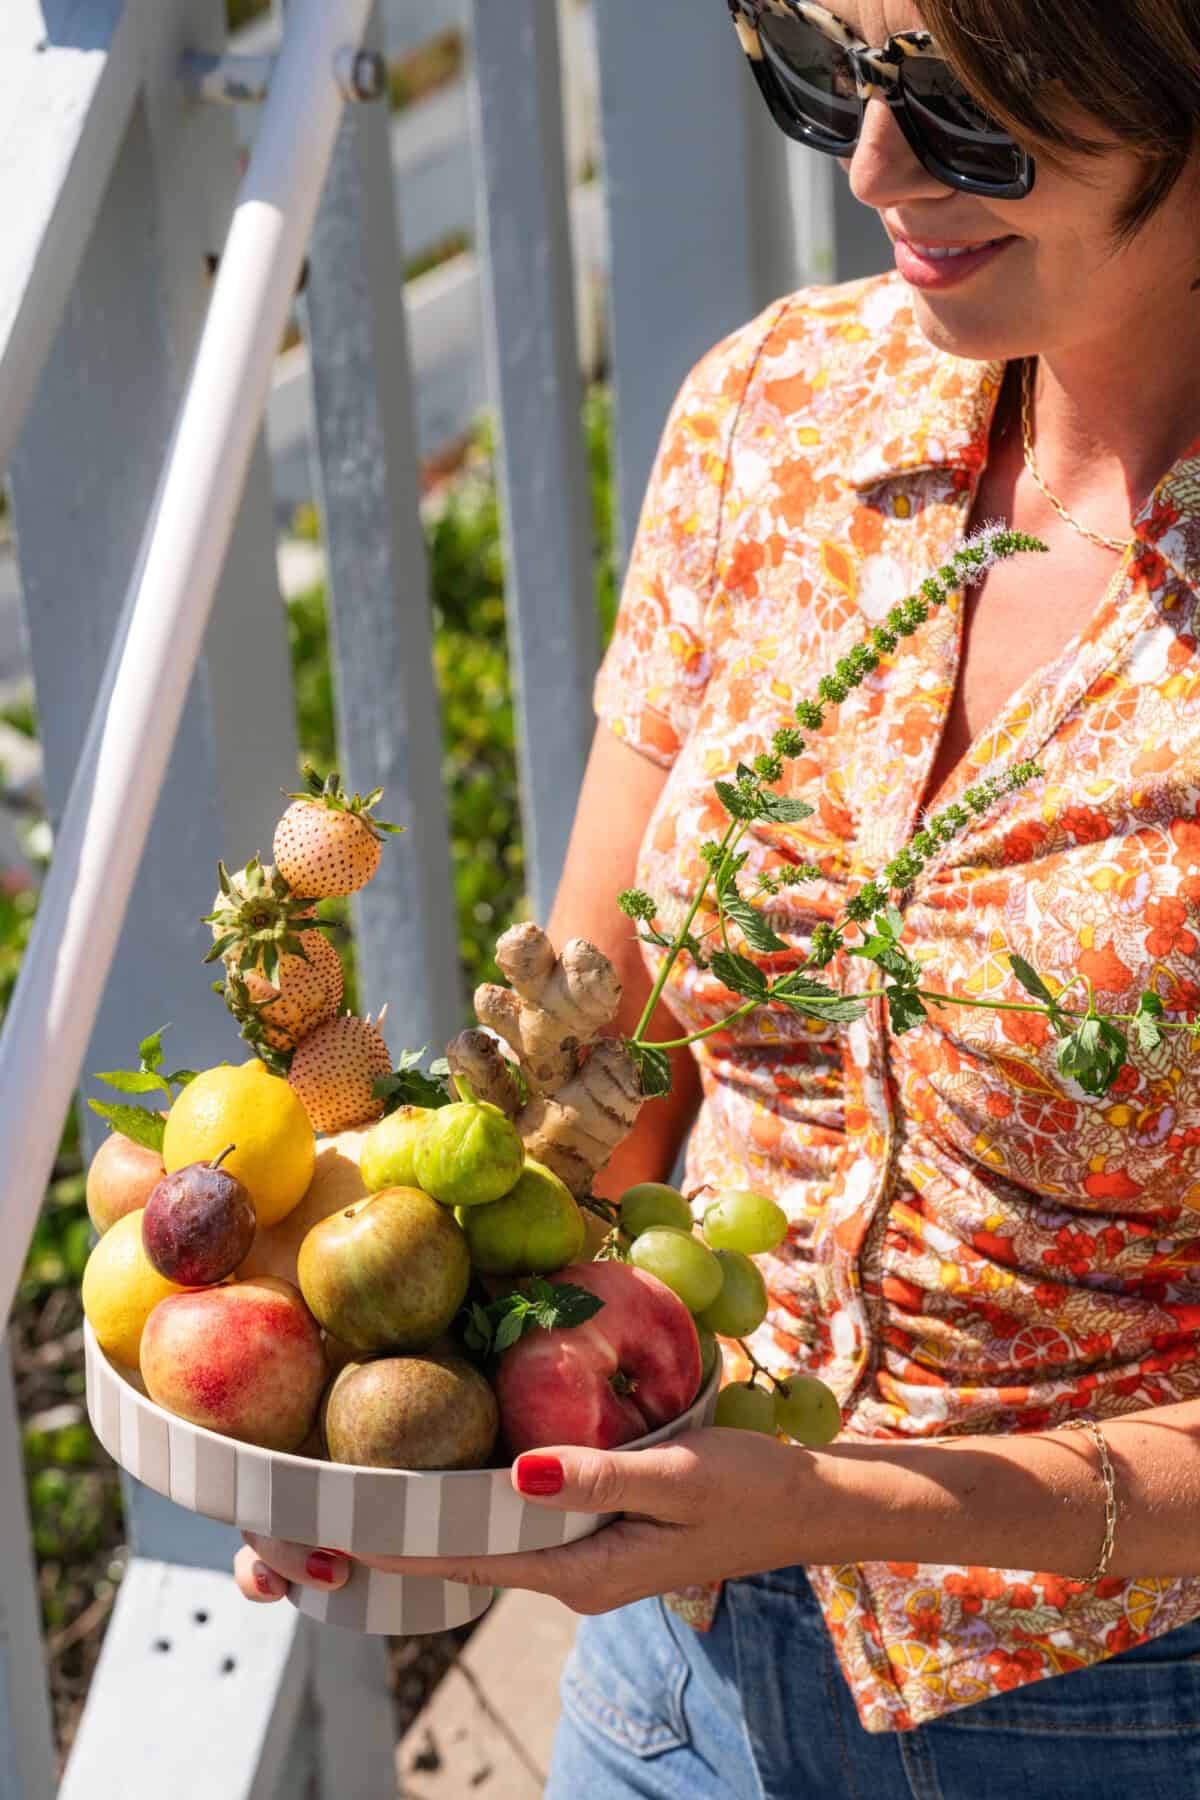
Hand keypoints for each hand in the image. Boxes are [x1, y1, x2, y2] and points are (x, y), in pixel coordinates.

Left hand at [233, 1429, 807, 1614]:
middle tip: (310, 1506)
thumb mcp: (679, 1475)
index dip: (390, 1545)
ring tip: (351, 1482)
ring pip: (484, 1536)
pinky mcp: (596, 1526)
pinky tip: (445, 1460)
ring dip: (424, 1512)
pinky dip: (472, 1495)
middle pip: (460, 1555)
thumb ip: (601, 1476)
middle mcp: (569, 1571)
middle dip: (389, 1535)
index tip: (319, 1532)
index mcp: (579, 1571)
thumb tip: (515, 1473)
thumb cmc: (749, 1486)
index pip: (462, 1560)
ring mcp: (582, 1553)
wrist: (808, 1503)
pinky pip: (517, 1517)